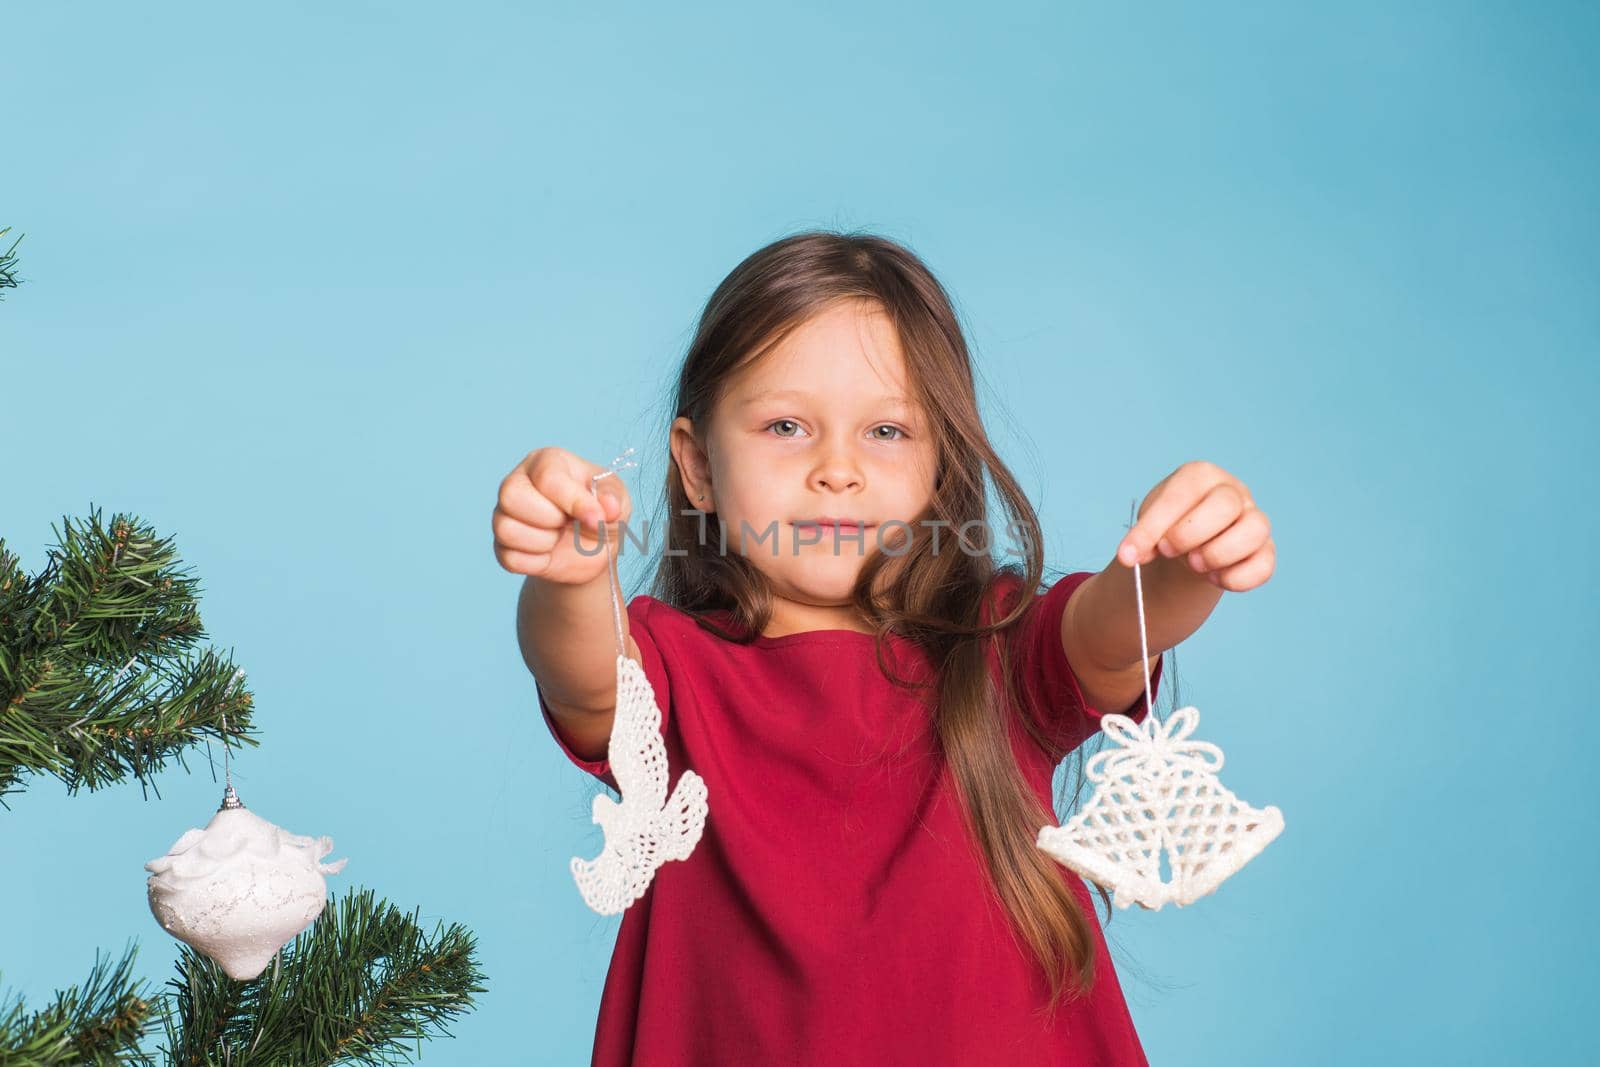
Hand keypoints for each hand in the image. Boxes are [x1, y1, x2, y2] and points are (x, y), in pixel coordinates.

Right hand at [492, 446, 633, 583]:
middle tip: (568, 522)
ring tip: (559, 536)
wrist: (593, 551)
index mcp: (547, 462)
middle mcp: (518, 482)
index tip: (597, 518)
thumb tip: (608, 507)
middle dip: (549, 518)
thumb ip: (613, 497)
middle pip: (511, 496)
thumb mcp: (618, 499)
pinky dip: (537, 562)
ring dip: (543, 542)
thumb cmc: (602, 513)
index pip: (548, 477)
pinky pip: (510, 558)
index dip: (573, 501)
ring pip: (505, 528)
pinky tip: (549, 553)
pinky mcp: (502, 545)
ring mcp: (505, 514)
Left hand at [1113, 461, 1274, 592]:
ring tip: (1195, 565)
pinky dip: (1236, 578)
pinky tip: (1215, 578)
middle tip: (1168, 552)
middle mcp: (1234, 492)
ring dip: (1218, 555)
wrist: (1189, 548)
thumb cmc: (1170, 528)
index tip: (1129, 554)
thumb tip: (1130, 557)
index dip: (1153, 527)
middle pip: (1226, 505)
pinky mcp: (1265, 550)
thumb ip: (1141, 539)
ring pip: (1255, 530)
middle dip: (1190, 535)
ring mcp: (1254, 519)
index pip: (1181, 494)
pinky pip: (1263, 564)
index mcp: (1201, 475)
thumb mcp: (1150, 527)